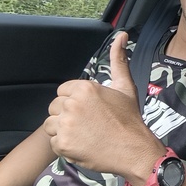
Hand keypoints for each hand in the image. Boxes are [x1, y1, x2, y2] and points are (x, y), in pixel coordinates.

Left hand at [44, 31, 160, 174]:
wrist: (134, 150)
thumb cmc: (129, 119)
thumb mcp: (125, 86)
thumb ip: (118, 60)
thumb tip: (121, 35)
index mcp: (84, 88)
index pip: (63, 92)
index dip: (75, 103)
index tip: (90, 112)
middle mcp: (72, 104)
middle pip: (55, 108)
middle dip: (68, 117)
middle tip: (89, 125)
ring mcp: (66, 125)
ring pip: (51, 125)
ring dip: (64, 132)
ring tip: (85, 135)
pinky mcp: (63, 144)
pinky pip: (53, 143)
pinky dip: (65, 147)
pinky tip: (82, 145)